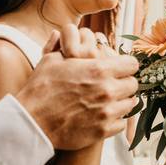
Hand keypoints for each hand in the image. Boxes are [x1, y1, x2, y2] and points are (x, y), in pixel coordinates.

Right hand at [15, 26, 138, 150]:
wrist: (32, 122)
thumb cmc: (39, 89)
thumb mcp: (50, 60)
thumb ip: (62, 45)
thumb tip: (60, 33)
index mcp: (98, 70)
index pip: (131, 64)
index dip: (125, 65)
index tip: (119, 68)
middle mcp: (107, 90)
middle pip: (133, 84)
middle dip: (123, 83)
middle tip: (112, 85)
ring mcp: (107, 112)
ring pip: (129, 104)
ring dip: (121, 101)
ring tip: (107, 100)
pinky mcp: (103, 131)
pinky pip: (121, 123)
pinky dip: (114, 120)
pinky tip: (103, 116)